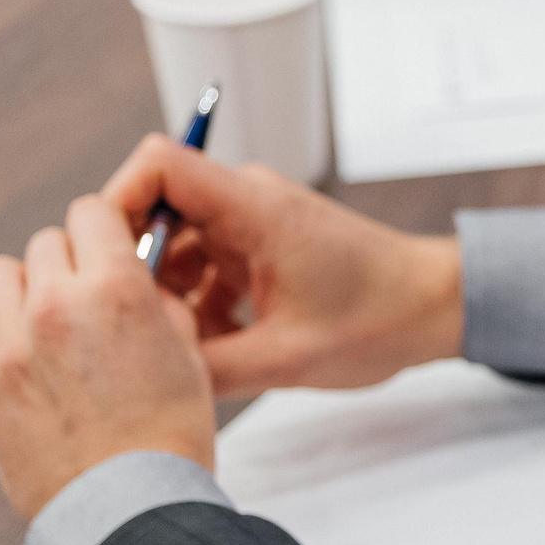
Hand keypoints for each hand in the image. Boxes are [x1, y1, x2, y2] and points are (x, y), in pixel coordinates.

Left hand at [0, 195, 216, 520]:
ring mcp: (12, 346)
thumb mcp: (188, 355)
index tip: (106, 246)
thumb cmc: (166, 443)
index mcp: (115, 290)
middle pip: (45, 242)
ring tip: (46, 324)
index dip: (102, 228)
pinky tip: (18, 359)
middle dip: (67, 262)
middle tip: (85, 297)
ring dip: (23, 290)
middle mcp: (57, 306)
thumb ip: (159, 305)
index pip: (91, 211)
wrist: (128, 510)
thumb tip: (141, 285)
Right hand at [101, 135, 464, 395]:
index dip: (118, 202)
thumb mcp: (288, 359)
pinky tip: (215, 348)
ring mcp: (254, 223)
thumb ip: (209, 368)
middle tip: (139, 325)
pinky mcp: (261, 247)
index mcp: (255, 208)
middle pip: (159, 208)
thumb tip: (141, 380)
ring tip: (181, 345)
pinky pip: (205, 264)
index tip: (107, 265)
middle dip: (138, 267)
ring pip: (179, 244)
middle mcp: (249, 202)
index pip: (160, 164)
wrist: (437, 307)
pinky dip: (199, 302)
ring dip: (170, 293)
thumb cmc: (379, 320)